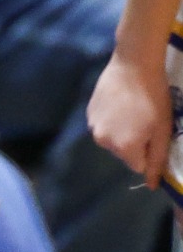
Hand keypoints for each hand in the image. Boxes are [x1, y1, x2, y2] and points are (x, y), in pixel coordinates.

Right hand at [89, 52, 173, 190]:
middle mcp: (103, 141)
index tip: (154, 132)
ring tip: (132, 111)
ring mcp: (92, 126)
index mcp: (123, 148)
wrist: (133, 67)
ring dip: (122, 132)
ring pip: (112, 139)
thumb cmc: (154, 100)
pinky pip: (103, 125)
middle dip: (135, 143)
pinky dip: (112, 120)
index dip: (149, 151)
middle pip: (123, 153)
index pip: (138, 166)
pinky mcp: (88, 112)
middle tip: (144, 121)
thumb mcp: (162, 132)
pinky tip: (121, 104)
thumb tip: (152, 185)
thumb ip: (157, 160)